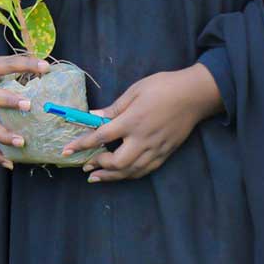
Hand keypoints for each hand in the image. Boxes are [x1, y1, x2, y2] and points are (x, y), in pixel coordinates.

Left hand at [63, 66, 221, 183]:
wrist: (195, 95)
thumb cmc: (164, 86)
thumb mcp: (135, 90)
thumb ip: (114, 108)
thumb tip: (93, 117)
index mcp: (132, 121)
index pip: (101, 137)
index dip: (82, 144)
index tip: (67, 150)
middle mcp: (143, 139)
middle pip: (117, 162)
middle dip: (98, 166)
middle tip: (85, 165)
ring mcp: (156, 148)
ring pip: (131, 171)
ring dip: (111, 176)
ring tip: (96, 177)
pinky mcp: (166, 153)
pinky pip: (145, 170)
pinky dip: (130, 174)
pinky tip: (121, 174)